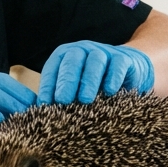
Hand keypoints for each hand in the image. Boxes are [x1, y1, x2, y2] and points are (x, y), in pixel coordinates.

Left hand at [37, 40, 154, 104]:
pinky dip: (113, 77)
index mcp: (65, 57)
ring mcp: (104, 52)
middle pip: (72, 60)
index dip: (48, 85)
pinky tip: (110, 91)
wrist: (126, 69)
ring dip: (89, 80)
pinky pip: (118, 64)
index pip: (53, 68)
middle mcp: (82, 51)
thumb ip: (58, 98)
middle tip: (62, 100)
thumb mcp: (74, 89)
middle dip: (66, 80)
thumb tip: (41, 116)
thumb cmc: (92, 84)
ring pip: (95, 61)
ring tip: (85, 100)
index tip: (44, 104)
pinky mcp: (123, 59)